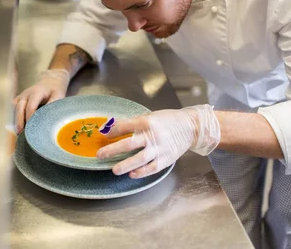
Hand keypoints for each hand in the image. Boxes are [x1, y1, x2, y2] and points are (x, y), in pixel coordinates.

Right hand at [13, 69, 70, 132]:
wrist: (49, 83)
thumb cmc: (54, 91)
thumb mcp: (58, 96)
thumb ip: (53, 106)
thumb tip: (48, 119)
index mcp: (37, 92)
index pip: (30, 106)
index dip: (30, 117)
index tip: (32, 129)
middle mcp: (26, 94)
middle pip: (19, 107)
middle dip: (19, 121)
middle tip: (20, 133)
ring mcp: (21, 97)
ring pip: (14, 109)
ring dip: (16, 120)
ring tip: (18, 133)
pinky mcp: (18, 101)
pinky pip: (13, 110)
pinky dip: (14, 119)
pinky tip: (18, 128)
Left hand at [97, 105, 219, 178]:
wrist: (190, 127)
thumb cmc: (167, 120)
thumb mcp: (150, 116)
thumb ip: (133, 123)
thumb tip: (112, 130)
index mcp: (147, 121)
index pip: (124, 127)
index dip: (112, 132)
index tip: (103, 135)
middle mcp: (152, 135)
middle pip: (129, 144)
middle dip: (112, 150)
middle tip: (100, 155)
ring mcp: (160, 149)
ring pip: (140, 159)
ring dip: (125, 165)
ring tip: (114, 170)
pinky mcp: (166, 159)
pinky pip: (152, 168)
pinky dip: (141, 172)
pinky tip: (131, 174)